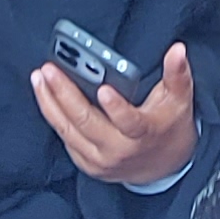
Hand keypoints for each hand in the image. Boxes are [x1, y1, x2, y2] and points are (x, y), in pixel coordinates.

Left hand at [35, 43, 200, 186]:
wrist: (163, 168)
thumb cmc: (170, 128)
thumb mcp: (180, 100)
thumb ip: (177, 74)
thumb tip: (177, 50)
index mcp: (144, 134)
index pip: (130, 122)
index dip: (117, 108)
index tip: (104, 89)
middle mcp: (118, 150)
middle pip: (86, 122)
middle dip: (64, 94)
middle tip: (50, 69)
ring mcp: (100, 160)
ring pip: (68, 131)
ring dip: (50, 103)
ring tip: (39, 78)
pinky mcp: (87, 164)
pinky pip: (66, 139)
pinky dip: (54, 117)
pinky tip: (45, 97)